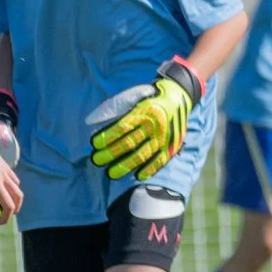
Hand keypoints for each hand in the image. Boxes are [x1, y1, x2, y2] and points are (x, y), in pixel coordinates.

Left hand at [90, 63, 200, 182]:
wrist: (179, 96)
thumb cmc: (150, 98)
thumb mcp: (134, 98)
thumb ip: (116, 108)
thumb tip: (92, 121)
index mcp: (144, 111)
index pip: (121, 128)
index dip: (106, 137)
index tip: (94, 144)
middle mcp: (154, 124)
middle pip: (129, 143)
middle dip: (110, 154)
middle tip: (96, 160)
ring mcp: (164, 136)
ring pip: (142, 154)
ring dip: (125, 166)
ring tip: (110, 173)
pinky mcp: (172, 144)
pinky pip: (160, 160)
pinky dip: (149, 169)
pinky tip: (137, 175)